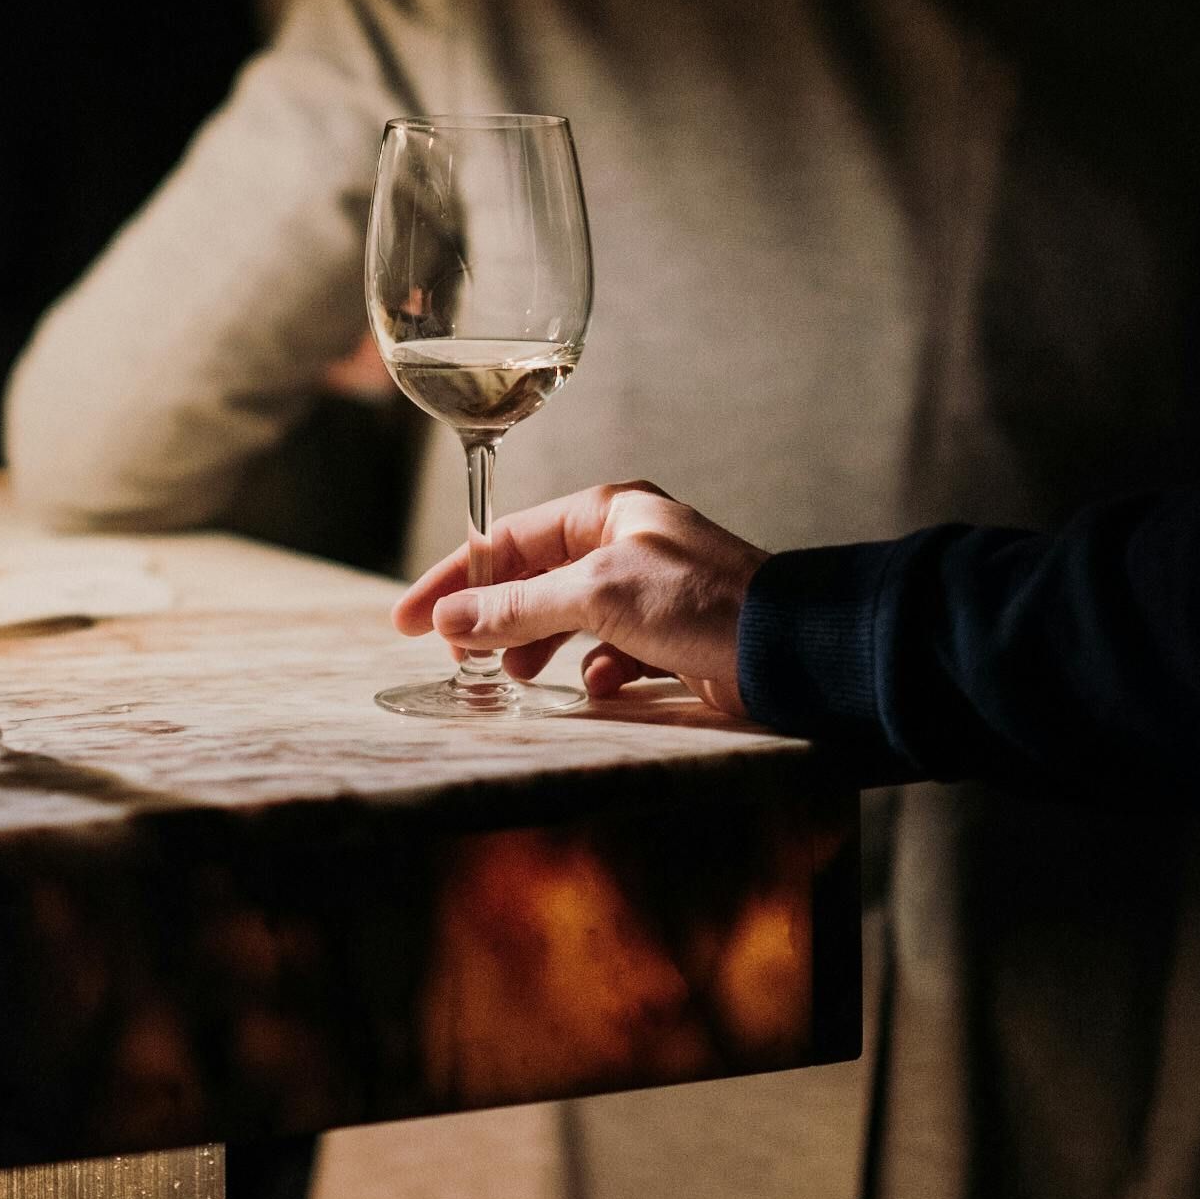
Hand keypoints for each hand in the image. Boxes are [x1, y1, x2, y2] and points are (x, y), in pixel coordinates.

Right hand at [394, 481, 769, 715]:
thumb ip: (518, 607)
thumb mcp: (597, 596)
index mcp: (606, 512)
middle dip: (494, 620)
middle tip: (461, 658)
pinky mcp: (668, 638)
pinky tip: (597, 686)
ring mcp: (647, 592)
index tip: (409, 619)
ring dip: (538, 647)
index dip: (455, 580)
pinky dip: (595, 672)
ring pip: (566, 620)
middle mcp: (624, 545)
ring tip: (517, 674)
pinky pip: (609, 654)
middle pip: (532, 580)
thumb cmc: (700, 603)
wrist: (790, 650)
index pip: (508, 540)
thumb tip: (448, 617)